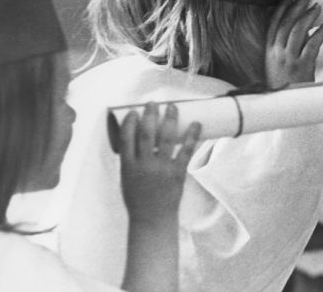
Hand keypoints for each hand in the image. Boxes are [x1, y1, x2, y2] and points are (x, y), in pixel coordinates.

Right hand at [116, 103, 200, 224]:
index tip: (134, 111)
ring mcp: (162, 169)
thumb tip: (139, 136)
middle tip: (154, 102)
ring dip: (170, 119)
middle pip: (146, 134)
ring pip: (166, 138)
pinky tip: (196, 124)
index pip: (126, 138)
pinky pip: (186, 151)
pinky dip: (192, 136)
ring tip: (173, 106)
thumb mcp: (126, 178)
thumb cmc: (138, 199)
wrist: (152, 220)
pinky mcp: (177, 173)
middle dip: (150, 114)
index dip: (130, 122)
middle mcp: (144, 166)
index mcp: (128, 167)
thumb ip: (131, 159)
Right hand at [265, 0, 322, 87]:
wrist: (286, 105)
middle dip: (296, 6)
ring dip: (308, 16)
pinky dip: (319, 34)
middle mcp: (277, 53)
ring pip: (298, 31)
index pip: (273, 23)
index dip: (281, 8)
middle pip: (286, 24)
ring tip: (317, 6)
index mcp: (269, 51)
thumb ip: (286, 47)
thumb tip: (306, 29)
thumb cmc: (284, 84)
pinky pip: (312, 46)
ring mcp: (289, 60)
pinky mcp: (302, 67)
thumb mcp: (277, 64)